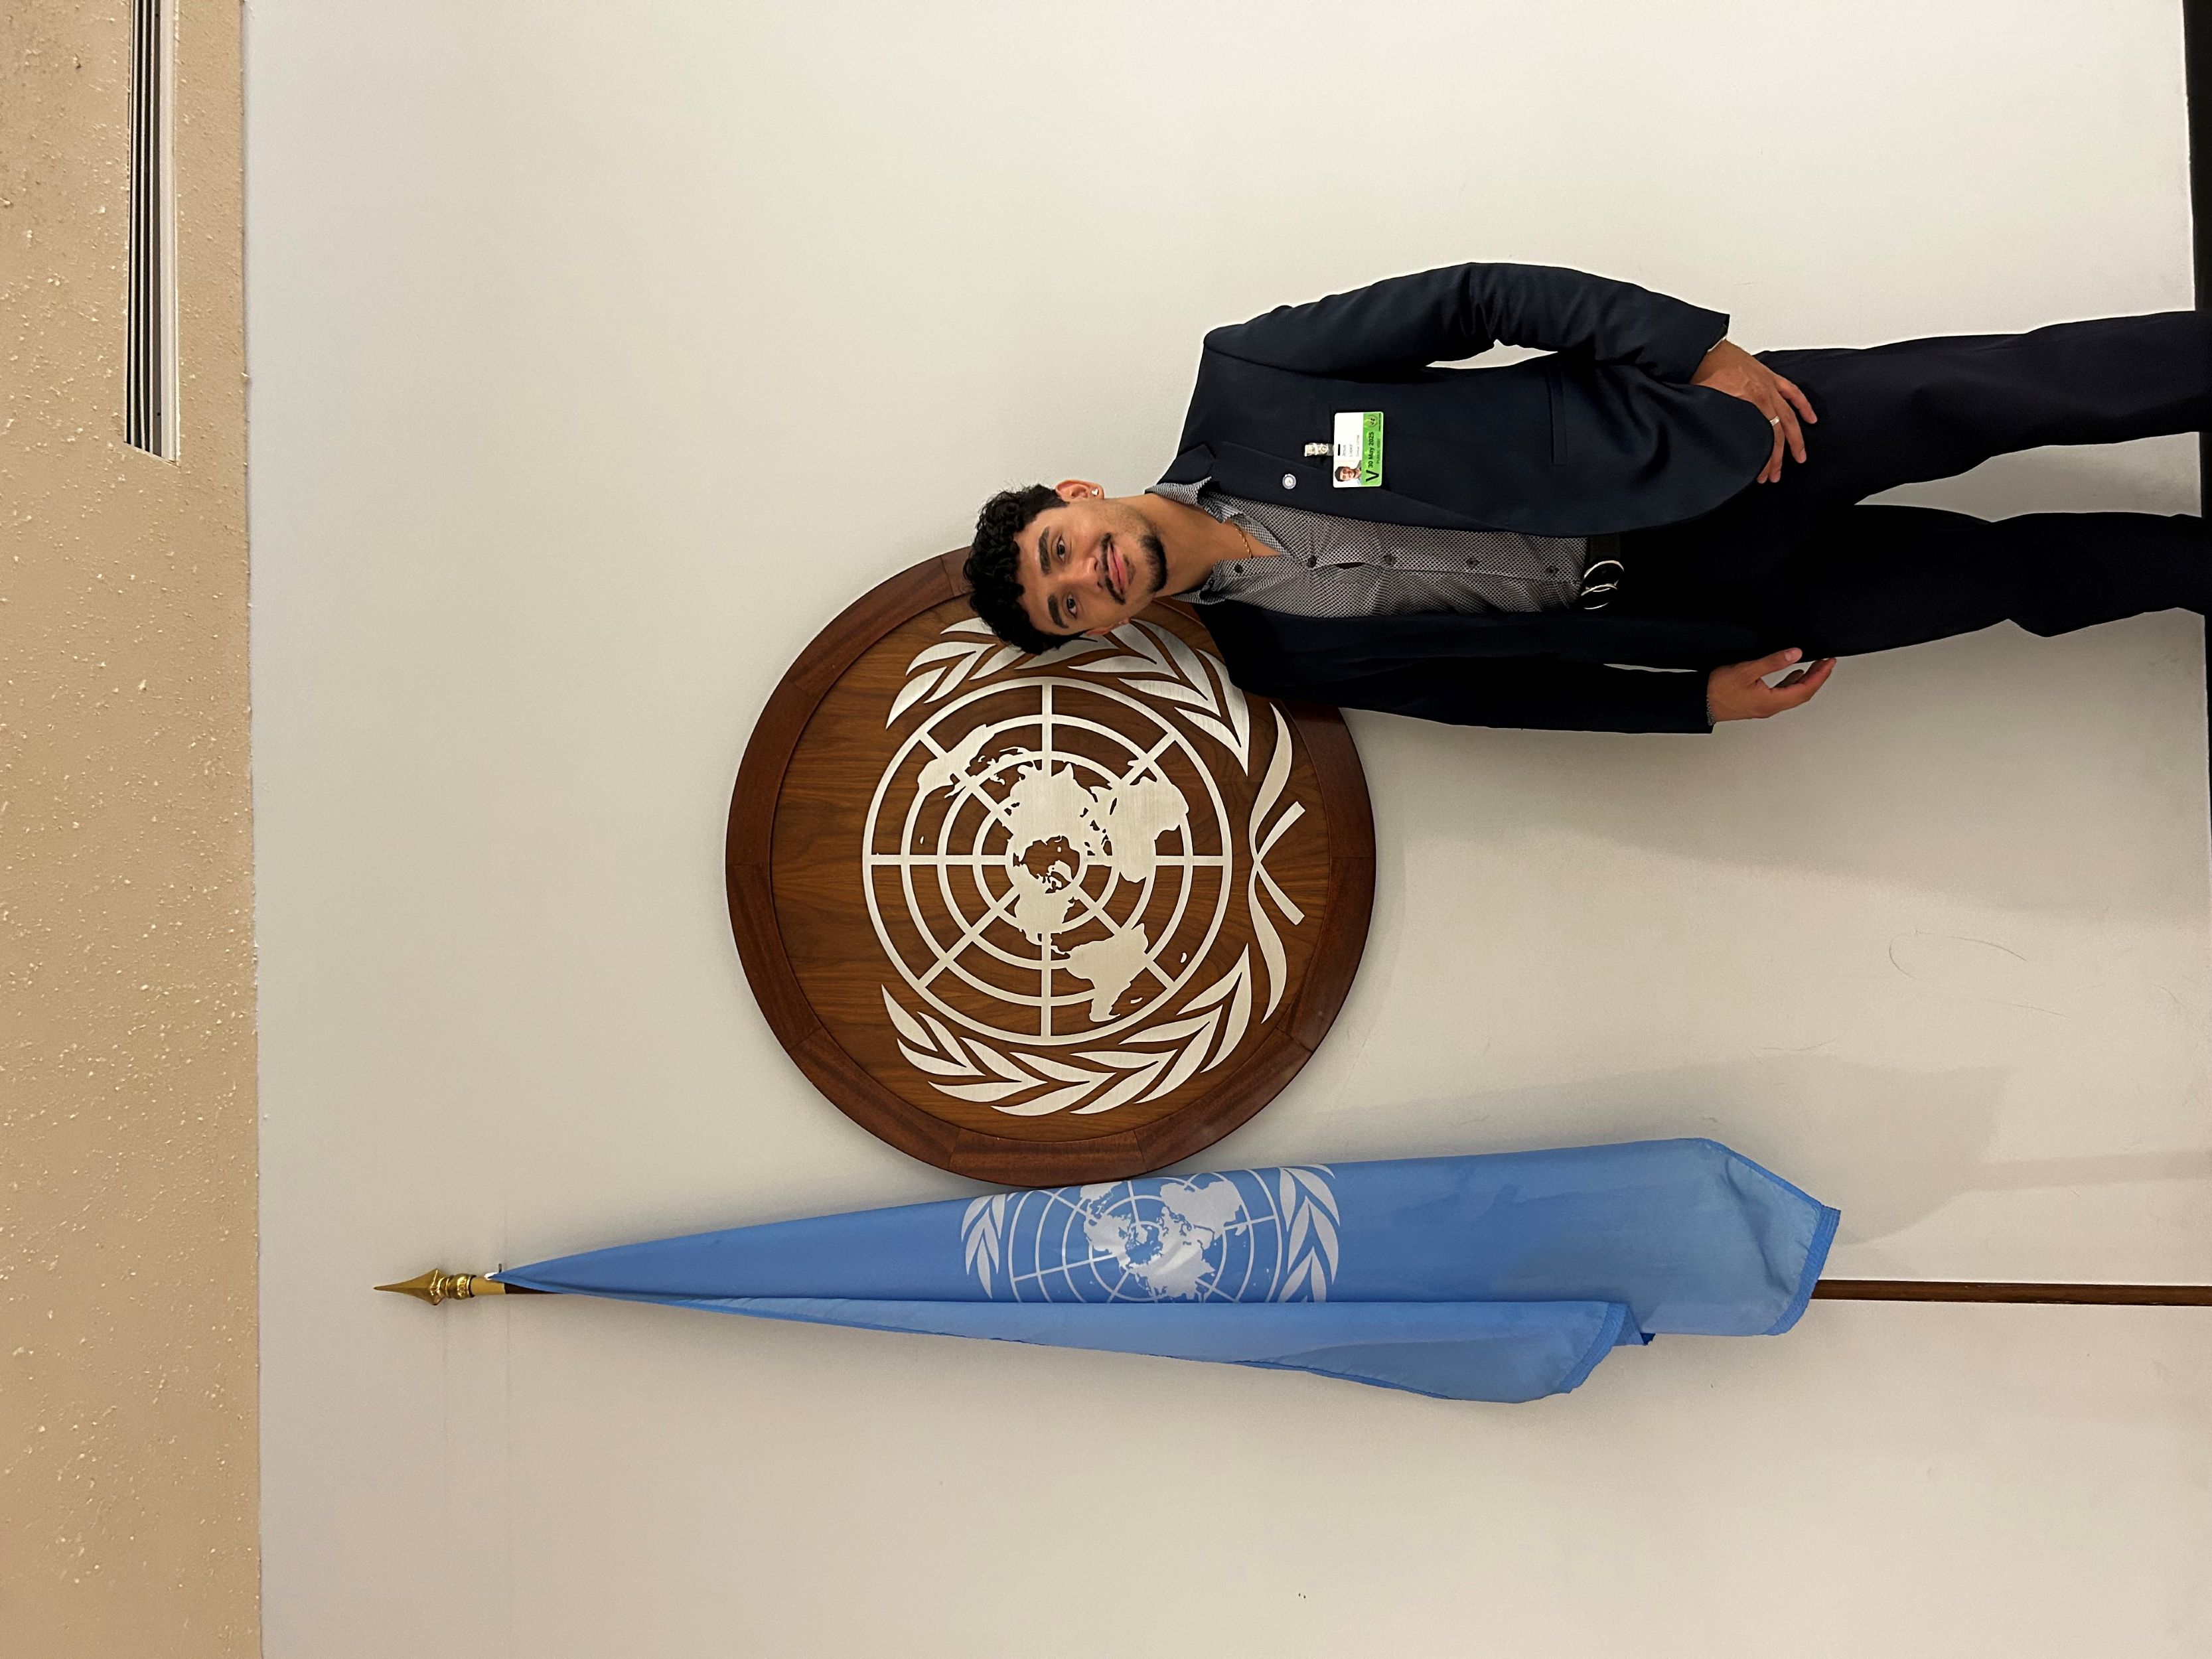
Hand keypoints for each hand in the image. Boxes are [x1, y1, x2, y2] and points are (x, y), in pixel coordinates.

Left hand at [1692, 340, 1816, 482]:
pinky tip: (1810, 419)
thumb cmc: (1701, 373)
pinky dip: (1802, 405)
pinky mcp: (1769, 377)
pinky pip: (1792, 392)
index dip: (1766, 458)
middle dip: (1778, 456)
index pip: (1766, 437)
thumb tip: (1722, 444)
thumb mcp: (1707, 404)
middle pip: (1779, 431)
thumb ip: (1720, 422)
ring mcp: (1769, 385)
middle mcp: (1764, 394)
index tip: (1763, 474)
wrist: (1704, 349)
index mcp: (1750, 402)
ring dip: (1795, 438)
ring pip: (1789, 415)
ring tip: (1799, 456)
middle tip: (1775, 475)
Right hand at [1706, 648, 1835, 722]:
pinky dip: (1792, 683)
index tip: (1830, 663)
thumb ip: (1772, 662)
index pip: (1805, 689)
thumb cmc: (1718, 690)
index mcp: (1772, 701)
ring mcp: (1764, 707)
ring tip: (1815, 667)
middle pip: (1803, 694)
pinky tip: (1792, 674)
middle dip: (1818, 677)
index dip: (1820, 675)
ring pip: (1793, 694)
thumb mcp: (1747, 670)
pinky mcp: (1757, 703)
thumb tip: (1795, 654)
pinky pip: (1782, 694)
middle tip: (1827, 663)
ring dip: (1806, 681)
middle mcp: (1771, 707)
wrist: (1701, 702)